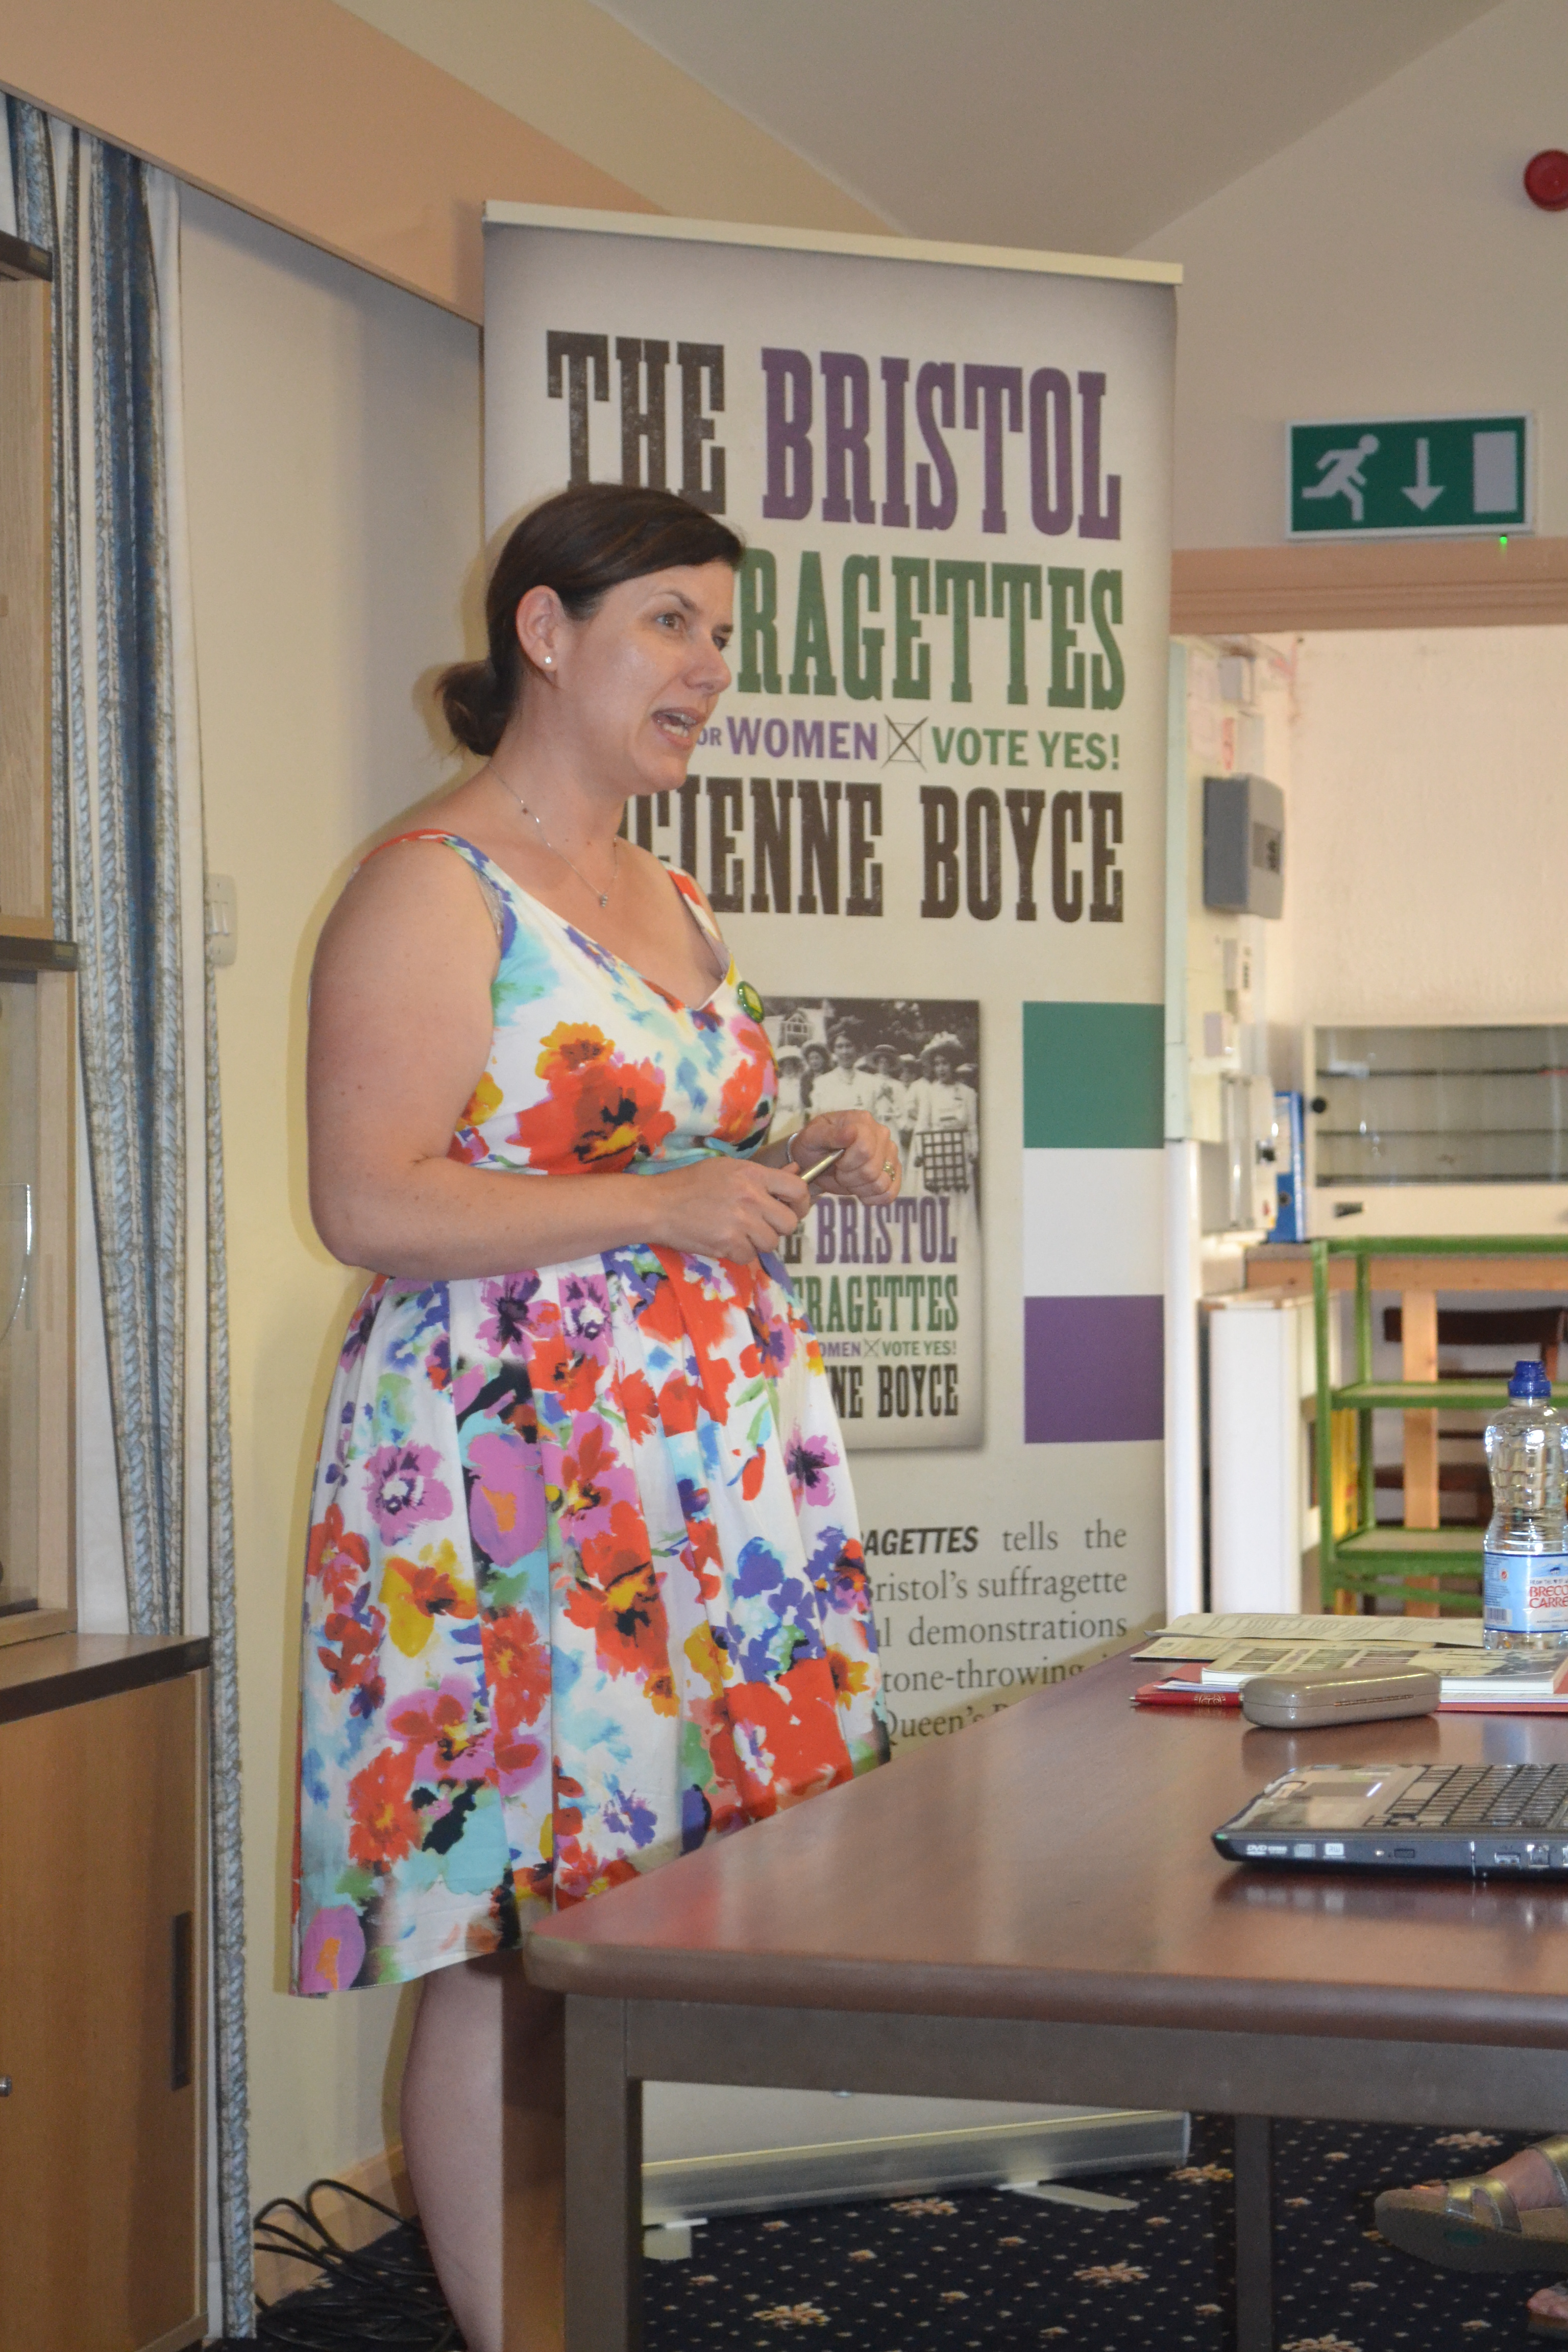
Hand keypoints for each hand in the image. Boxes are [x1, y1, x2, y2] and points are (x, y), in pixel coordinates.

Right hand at [650, 1152, 811, 1264]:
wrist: (658, 1205)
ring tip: (738, 1232)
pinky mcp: (728, 1243)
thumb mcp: (727, 1169)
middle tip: (761, 1225)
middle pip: (789, 1223)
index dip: (801, 1202)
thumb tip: (796, 1171)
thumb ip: (762, 1175)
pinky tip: (725, 1241)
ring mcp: (740, 1222)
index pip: (798, 1188)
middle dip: (778, 1227)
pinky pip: (749, 1256)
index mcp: (753, 1174)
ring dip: (758, 1242)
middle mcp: (751, 1197)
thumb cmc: (691, 1183)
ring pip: (771, 1243)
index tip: (792, 1208)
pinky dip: (739, 1253)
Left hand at [788, 1113, 900, 1202]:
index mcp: (863, 1121)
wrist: (817, 1160)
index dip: (847, 1163)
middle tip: (839, 1172)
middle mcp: (881, 1134)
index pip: (865, 1150)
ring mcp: (890, 1153)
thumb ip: (830, 1135)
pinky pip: (890, 1193)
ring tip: (848, 1178)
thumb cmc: (814, 1145)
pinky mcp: (893, 1171)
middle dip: (850, 1177)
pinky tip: (860, 1191)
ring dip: (859, 1188)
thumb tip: (851, 1132)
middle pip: (872, 1170)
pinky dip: (873, 1197)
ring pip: (881, 1183)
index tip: (835, 1162)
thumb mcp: (813, 1137)